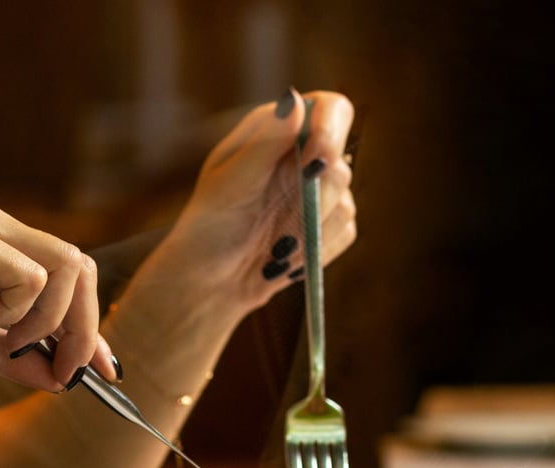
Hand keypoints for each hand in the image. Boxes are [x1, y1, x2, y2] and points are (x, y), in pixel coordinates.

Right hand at [0, 202, 116, 390]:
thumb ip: (11, 355)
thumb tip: (60, 380)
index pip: (70, 275)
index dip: (93, 324)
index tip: (105, 369)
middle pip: (81, 267)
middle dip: (85, 327)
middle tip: (66, 371)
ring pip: (65, 268)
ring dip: (48, 320)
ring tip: (5, 340)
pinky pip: (30, 278)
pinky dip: (15, 311)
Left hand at [153, 89, 357, 309]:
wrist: (211, 279)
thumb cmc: (208, 225)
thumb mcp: (229, 183)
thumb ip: (265, 143)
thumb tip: (295, 100)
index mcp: (279, 131)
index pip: (330, 109)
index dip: (332, 129)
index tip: (316, 159)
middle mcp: (304, 156)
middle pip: (341, 162)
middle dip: (314, 197)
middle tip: (282, 222)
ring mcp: (321, 192)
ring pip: (345, 203)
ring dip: (309, 230)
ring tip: (272, 245)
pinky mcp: (331, 226)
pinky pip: (344, 232)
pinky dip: (315, 249)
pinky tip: (285, 257)